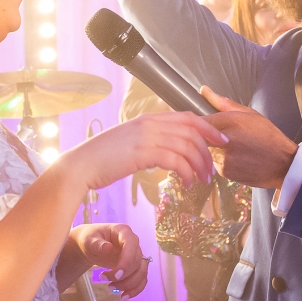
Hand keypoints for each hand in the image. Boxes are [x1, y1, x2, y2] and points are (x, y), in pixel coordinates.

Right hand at [62, 111, 227, 192]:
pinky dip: (186, 172)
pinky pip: (175, 160)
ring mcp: (146, 136)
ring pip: (186, 146)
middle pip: (192, 131)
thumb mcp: (130, 142)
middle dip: (207, 150)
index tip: (220, 140)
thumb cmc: (103, 158)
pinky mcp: (142, 153)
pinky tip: (187, 183)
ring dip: (199, 165)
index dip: (208, 128)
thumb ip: (149, 140)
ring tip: (202, 180)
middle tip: (213, 169)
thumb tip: (167, 151)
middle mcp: (149, 123)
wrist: (81, 165)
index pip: (187, 117)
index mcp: (148, 118)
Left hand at [73, 223, 148, 297]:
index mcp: (123, 232)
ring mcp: (135, 255)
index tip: (116, 276)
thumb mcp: (88, 240)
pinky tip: (123, 296)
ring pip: (142, 272)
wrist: (90, 245)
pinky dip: (135, 289)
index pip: (131, 246)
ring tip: (110, 288)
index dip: (127, 262)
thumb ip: (96, 244)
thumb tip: (108, 248)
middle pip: (137, 262)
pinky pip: (141, 279)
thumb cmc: (89, 239)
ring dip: (129, 284)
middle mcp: (133, 242)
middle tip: (105, 280)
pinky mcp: (135, 266)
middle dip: (123, 276)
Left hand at [201, 87, 297, 188]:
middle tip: (219, 136)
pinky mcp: (224, 171)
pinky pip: (213, 163)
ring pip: (206, 150)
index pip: (199, 120)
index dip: (198, 122)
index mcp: (230, 121)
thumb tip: (204, 90)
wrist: (283, 164)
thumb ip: (223, 103)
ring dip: (212, 148)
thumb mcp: (249, 114)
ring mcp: (223, 157)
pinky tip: (235, 157)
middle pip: (199, 137)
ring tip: (232, 147)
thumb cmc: (268, 136)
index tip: (202, 124)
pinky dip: (219, 160)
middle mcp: (224, 140)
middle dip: (204, 136)